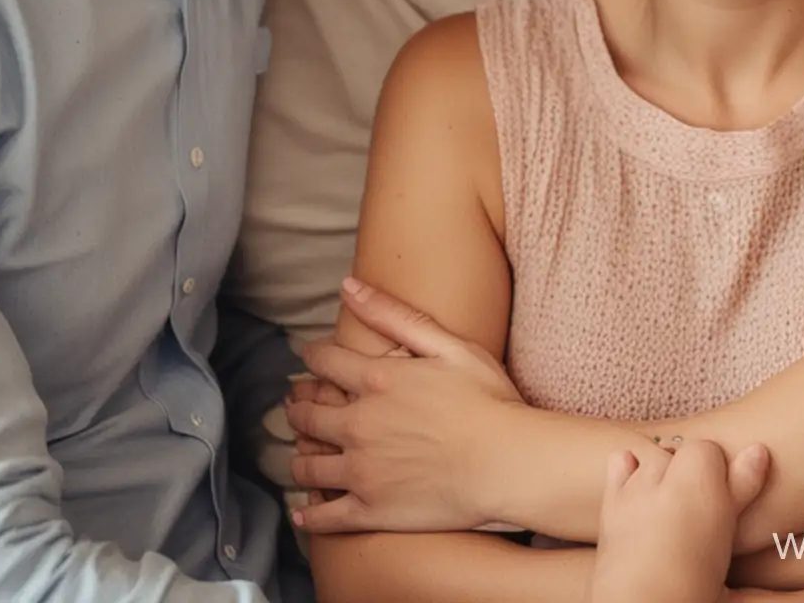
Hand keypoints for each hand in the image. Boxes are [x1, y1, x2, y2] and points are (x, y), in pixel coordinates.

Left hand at [287, 276, 525, 533]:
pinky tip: (303, 513)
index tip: (312, 360)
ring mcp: (360, 471)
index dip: (313, 358)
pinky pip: (323, 517)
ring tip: (302, 452)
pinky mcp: (369, 512)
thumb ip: (394, 314)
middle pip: (308, 415)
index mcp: (375, 381)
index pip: (324, 363)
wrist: (507, 464)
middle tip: (297, 405)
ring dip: (299, 456)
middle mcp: (358, 425)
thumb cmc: (488, 400)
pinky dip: (307, 515)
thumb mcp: (448, 344)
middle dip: (299, 406)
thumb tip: (348, 286)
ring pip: (307, 465)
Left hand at [589, 438, 768, 602]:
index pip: (709, 449)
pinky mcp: (611, 503)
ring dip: (662, 472)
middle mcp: (663, 478)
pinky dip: (629, 469)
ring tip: (673, 508)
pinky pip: (620, 462)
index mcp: (699, 484)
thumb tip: (759, 450)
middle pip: (682, 451)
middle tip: (700, 511)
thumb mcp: (727, 530)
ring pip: (652, 457)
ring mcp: (634, 488)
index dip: (719, 473)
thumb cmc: (693, 585)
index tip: (724, 500)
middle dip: (691, 471)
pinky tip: (639, 490)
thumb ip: (741, 486)